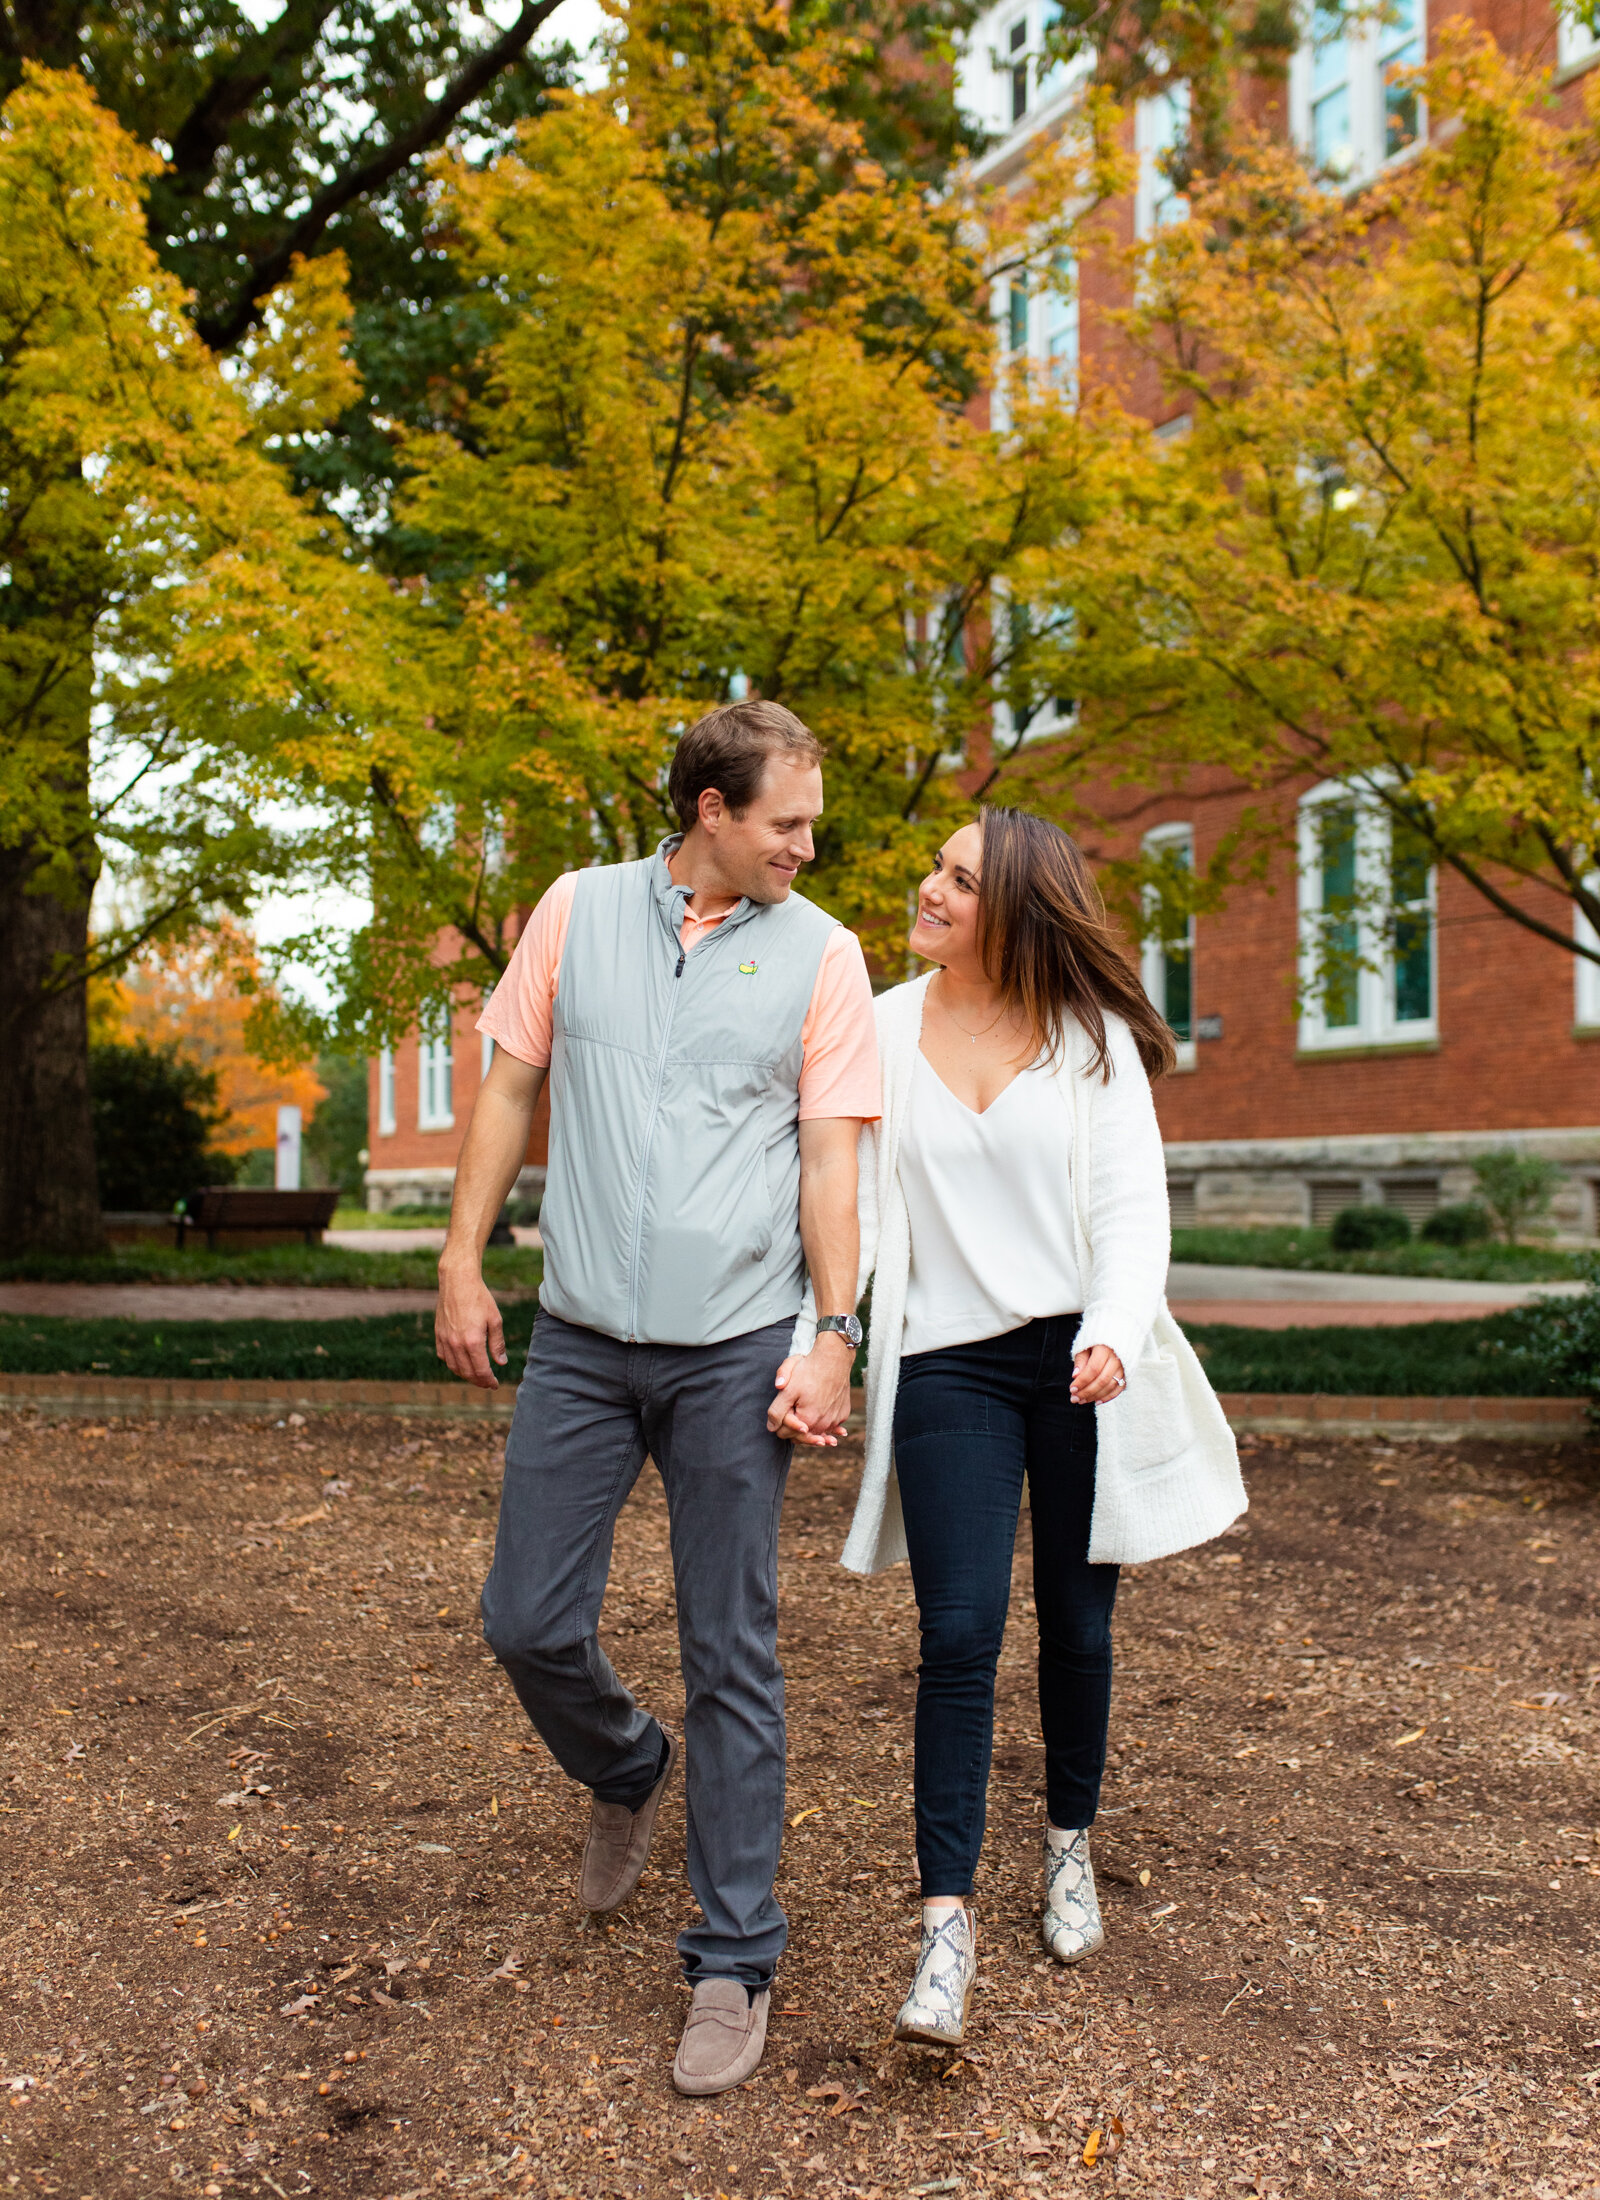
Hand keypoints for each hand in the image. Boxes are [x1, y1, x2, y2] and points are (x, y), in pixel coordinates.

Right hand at [435, 1260, 508, 1389]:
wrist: (458, 1281)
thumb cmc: (480, 1298)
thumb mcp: (495, 1320)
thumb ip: (497, 1344)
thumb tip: (501, 1363)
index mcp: (473, 1341)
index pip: (481, 1371)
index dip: (489, 1381)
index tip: (495, 1385)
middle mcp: (456, 1344)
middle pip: (467, 1372)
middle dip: (478, 1381)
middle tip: (488, 1383)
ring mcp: (445, 1340)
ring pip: (454, 1367)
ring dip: (465, 1375)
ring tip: (476, 1375)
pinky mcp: (438, 1334)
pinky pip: (443, 1356)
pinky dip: (453, 1364)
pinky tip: (461, 1363)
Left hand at [766, 1336, 854, 1447]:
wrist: (834, 1358)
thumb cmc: (809, 1371)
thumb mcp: (787, 1389)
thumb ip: (776, 1411)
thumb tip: (771, 1427)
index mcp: (807, 1420)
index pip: (785, 1434)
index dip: (779, 1424)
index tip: (779, 1414)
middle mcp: (823, 1425)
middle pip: (801, 1437)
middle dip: (793, 1429)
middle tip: (787, 1419)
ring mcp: (835, 1420)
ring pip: (817, 1432)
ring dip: (810, 1429)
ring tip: (803, 1422)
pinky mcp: (843, 1414)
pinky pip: (830, 1425)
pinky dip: (824, 1423)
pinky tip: (819, 1415)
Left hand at [1071, 1345, 1124, 1405]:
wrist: (1119, 1332)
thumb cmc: (1097, 1340)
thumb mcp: (1086, 1345)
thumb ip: (1081, 1360)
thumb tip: (1075, 1376)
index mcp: (1105, 1349)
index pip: (1093, 1369)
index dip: (1082, 1381)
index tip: (1071, 1389)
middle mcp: (1117, 1358)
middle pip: (1102, 1380)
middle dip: (1087, 1392)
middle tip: (1074, 1399)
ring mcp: (1124, 1366)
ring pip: (1110, 1386)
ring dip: (1095, 1396)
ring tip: (1082, 1400)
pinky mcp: (1128, 1372)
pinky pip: (1119, 1388)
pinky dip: (1108, 1397)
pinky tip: (1097, 1401)